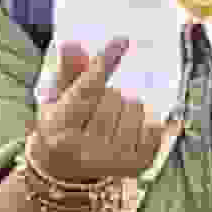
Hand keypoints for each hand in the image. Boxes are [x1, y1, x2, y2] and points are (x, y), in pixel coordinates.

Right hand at [12, 37, 163, 198]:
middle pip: (113, 97)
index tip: (122, 41)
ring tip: (112, 116)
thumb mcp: (57, 99)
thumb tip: (74, 43)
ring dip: (127, 105)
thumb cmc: (62, 126)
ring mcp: (113, 161)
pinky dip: (146, 121)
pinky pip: (154, 126)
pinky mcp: (137, 166)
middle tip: (98, 104)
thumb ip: (69, 72)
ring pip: (135, 108)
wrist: (65, 169)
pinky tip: (129, 127)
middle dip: (109, 93)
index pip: (85, 91)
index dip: (103, 65)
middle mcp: (84, 151)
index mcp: (59, 131)